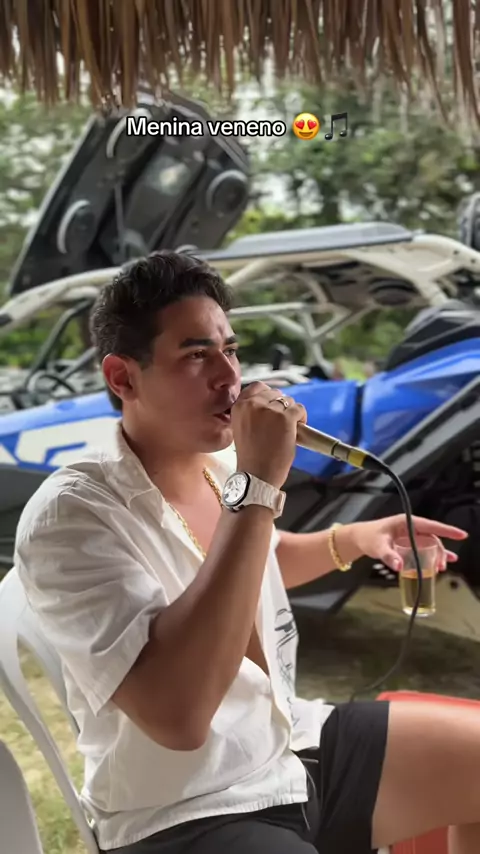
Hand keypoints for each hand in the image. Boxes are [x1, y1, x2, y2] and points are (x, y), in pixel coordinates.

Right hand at [231, 382, 306, 488]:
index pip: (257, 387)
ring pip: (289, 400)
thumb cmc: (251, 457)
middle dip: (281, 406)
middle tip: (282, 423)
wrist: (257, 475)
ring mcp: (270, 410)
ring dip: (292, 412)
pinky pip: (299, 409)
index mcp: (239, 406)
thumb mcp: (242, 428)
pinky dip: (302, 418)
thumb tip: (271, 403)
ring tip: (290, 428)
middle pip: (275, 393)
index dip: (268, 396)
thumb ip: (252, 412)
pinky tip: (298, 430)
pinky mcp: (285, 418)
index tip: (273, 407)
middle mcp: (252, 404)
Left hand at [347, 515, 467, 571]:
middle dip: (440, 551)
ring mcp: (410, 536)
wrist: (359, 538)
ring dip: (438, 555)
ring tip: (441, 568)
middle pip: (432, 538)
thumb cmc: (368, 537)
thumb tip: (399, 566)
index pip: (430, 526)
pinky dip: (433, 555)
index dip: (446, 530)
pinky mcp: (408, 543)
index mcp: (406, 523)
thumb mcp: (377, 546)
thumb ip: (388, 556)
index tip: (461, 534)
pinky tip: (441, 564)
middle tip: (441, 565)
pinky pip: (425, 548)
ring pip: (430, 544)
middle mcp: (411, 528)